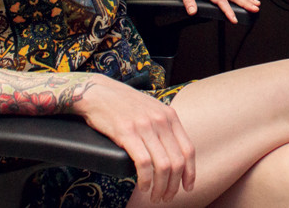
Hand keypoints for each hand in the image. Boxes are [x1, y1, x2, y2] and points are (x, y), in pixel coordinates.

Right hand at [76, 75, 195, 202]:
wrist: (98, 92)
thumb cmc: (124, 104)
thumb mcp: (152, 109)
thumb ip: (164, 125)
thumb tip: (173, 148)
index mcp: (170, 116)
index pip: (188, 150)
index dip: (190, 172)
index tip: (187, 187)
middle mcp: (161, 121)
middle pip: (177, 162)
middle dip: (174, 185)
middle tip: (166, 197)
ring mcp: (145, 126)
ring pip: (163, 166)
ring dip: (161, 187)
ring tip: (155, 196)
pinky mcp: (127, 133)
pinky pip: (144, 163)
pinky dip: (146, 180)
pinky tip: (144, 187)